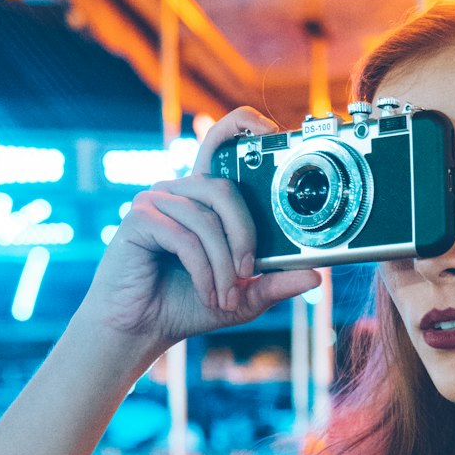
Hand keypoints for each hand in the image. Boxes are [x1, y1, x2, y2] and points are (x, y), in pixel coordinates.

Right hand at [75, 107, 321, 354]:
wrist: (141, 328)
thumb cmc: (186, 305)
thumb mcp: (243, 298)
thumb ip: (274, 284)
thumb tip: (316, 277)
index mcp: (203, 199)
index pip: (221, 147)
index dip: (242, 126)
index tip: (271, 130)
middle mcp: (179, 191)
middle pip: (225, 189)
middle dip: (245, 236)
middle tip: (249, 273)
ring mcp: (155, 200)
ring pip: (207, 220)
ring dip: (223, 265)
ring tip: (225, 297)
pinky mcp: (138, 218)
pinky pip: (185, 237)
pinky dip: (203, 271)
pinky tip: (206, 293)